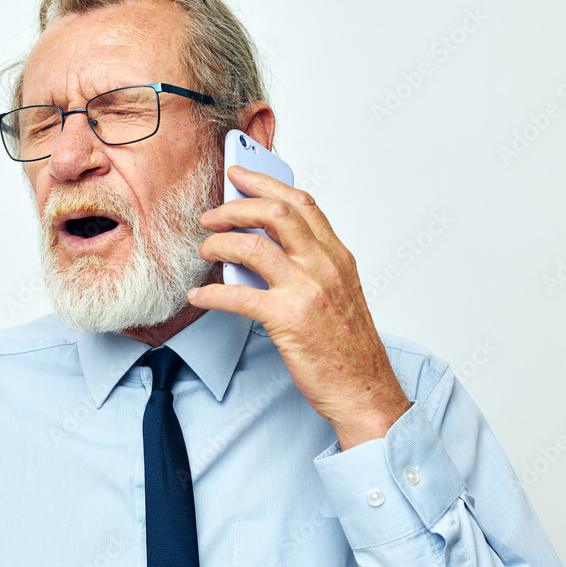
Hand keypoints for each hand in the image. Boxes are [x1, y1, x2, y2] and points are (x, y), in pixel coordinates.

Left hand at [187, 165, 410, 449]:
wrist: (365, 390)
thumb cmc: (349, 347)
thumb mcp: (338, 292)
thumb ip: (308, 264)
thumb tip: (261, 246)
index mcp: (337, 256)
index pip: (302, 203)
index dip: (266, 184)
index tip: (240, 176)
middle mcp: (324, 266)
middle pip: (275, 214)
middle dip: (236, 207)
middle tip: (212, 216)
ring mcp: (307, 291)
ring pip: (253, 247)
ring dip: (220, 244)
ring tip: (206, 250)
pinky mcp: (288, 320)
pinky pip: (238, 295)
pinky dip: (211, 293)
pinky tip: (200, 295)